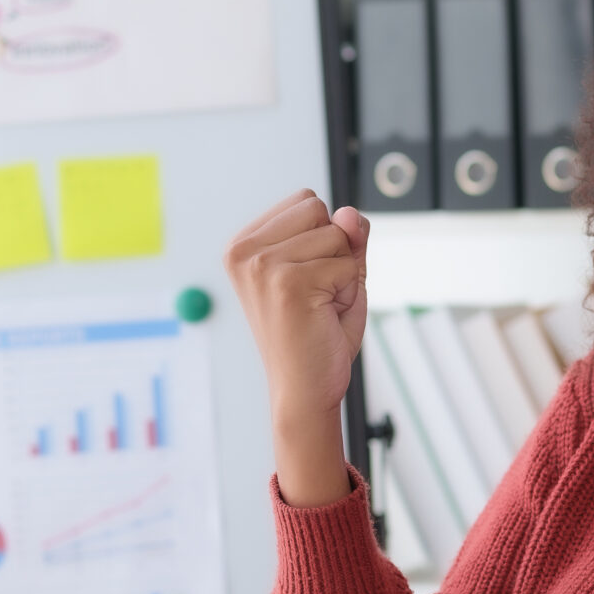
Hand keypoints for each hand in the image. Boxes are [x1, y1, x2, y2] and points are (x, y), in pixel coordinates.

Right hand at [224, 190, 368, 506]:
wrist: (304, 391)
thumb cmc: (316, 334)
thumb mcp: (334, 271)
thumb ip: (345, 237)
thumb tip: (350, 213)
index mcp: (243, 244)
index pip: (307, 201)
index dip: (324, 238)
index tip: (307, 280)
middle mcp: (244, 251)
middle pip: (320, 210)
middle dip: (335, 249)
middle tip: (317, 295)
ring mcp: (263, 265)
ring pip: (337, 235)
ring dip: (343, 273)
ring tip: (320, 307)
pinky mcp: (288, 282)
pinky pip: (347, 264)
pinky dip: (348, 291)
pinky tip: (324, 317)